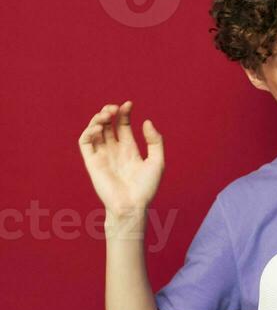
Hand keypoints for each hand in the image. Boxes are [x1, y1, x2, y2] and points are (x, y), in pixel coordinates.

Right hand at [78, 101, 163, 217]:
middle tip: (115, 108)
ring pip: (94, 130)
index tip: (129, 104)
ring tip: (107, 114)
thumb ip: (155, 141)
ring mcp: (102, 155)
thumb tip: (146, 122)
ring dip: (98, 118)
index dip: (124, 112)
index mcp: (129, 149)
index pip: (122, 124)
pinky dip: (89, 131)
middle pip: (107, 124)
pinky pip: (85, 142)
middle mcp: (114, 150)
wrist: (132, 206)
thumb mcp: (157, 162)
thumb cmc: (146, 188)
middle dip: (109, 112)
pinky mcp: (92, 162)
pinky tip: (99, 127)